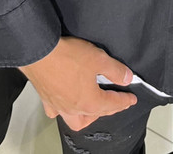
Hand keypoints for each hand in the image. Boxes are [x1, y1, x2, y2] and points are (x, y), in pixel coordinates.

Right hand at [18, 37, 136, 131]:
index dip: (124, 101)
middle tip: (115, 101)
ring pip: (75, 120)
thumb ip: (115, 70)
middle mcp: (74, 108)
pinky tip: (65, 103)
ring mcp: (59, 106)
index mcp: (90, 102)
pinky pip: (56, 112)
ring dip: (87, 116)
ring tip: (93, 107)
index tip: (132, 99)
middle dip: (108, 110)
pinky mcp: (46, 99)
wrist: (39, 52)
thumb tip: (127, 78)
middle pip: (95, 115)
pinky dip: (62, 111)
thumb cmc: (68, 56)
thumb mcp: (99, 59)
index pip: (112, 104)